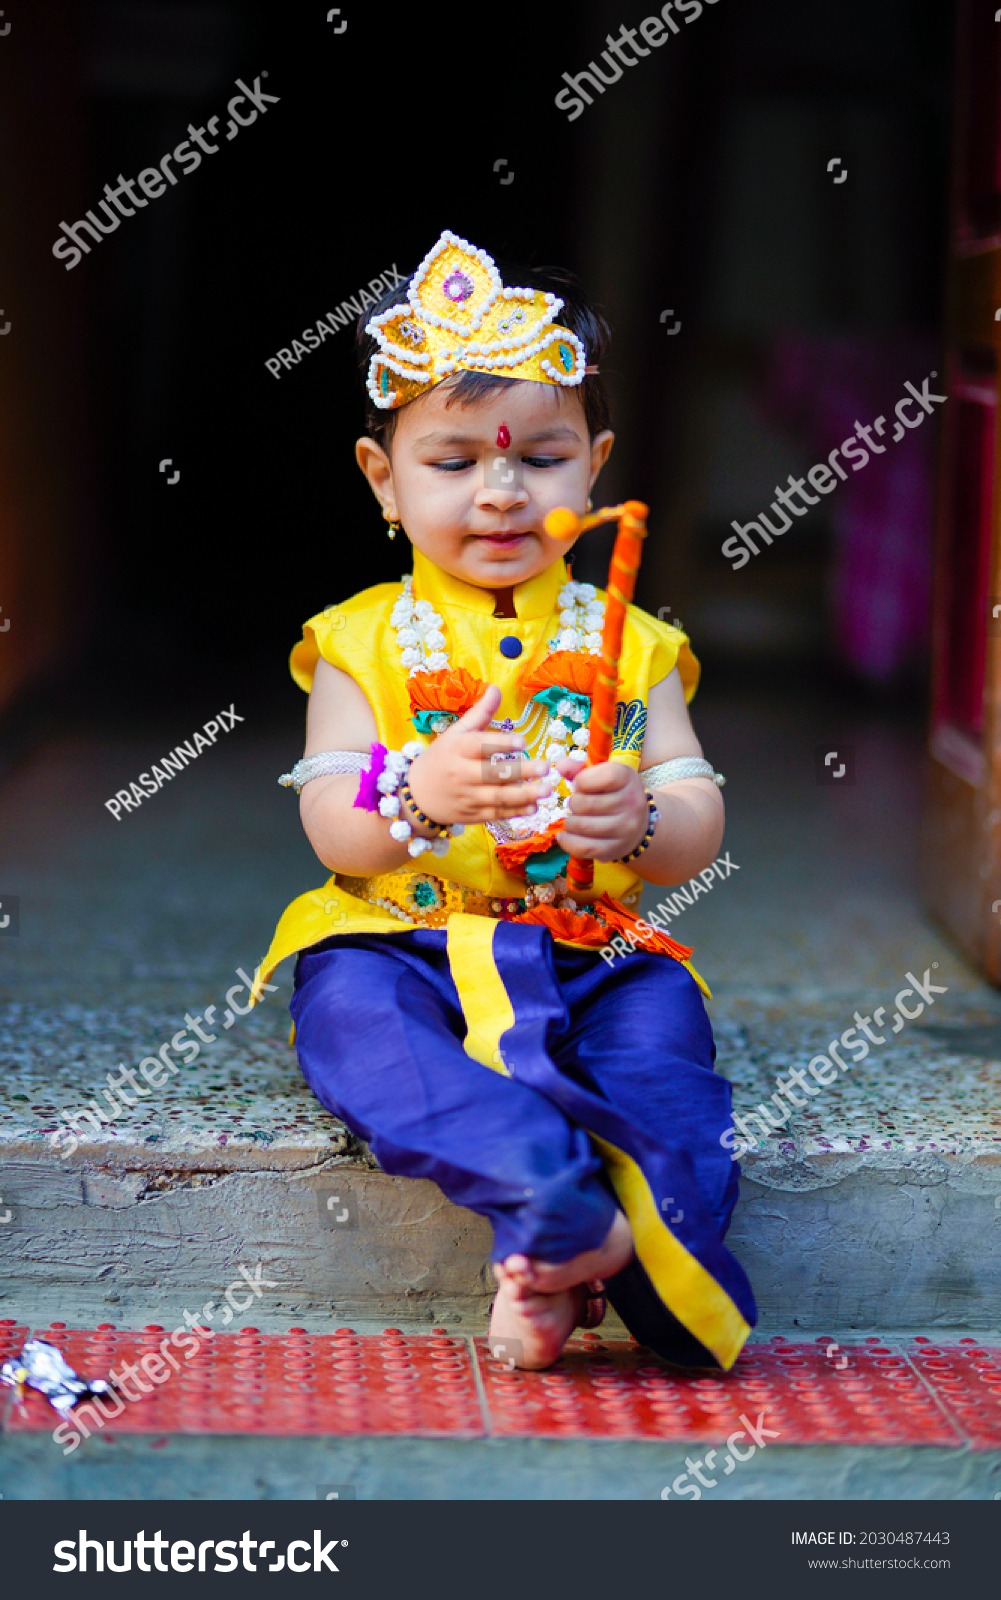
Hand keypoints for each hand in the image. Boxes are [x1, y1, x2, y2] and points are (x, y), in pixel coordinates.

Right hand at [406, 685, 554, 825]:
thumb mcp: (455, 733)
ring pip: (497, 797)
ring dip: (524, 795)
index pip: (479, 745)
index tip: (523, 742)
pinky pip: (496, 814)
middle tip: (545, 767)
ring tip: (547, 790)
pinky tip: (534, 807)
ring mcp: (467, 797)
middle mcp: (461, 773)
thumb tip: (496, 688)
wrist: (416, 796)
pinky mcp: (472, 815)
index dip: (501, 743)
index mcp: (457, 749)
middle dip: (520, 771)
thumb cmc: (441, 758)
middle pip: (493, 773)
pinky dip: (515, 812)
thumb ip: (479, 713)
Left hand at [551, 754, 649, 861]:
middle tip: (576, 804)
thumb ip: (578, 768)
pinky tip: (564, 835)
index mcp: (628, 778)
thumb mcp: (601, 774)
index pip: (605, 777)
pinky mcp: (616, 848)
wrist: (639, 824)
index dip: (583, 780)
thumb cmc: (613, 793)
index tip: (580, 784)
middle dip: (573, 803)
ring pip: (583, 826)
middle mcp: (632, 803)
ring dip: (570, 822)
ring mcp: (625, 828)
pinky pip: (584, 847)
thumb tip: (560, 766)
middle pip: (587, 804)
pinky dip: (568, 841)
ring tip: (572, 819)